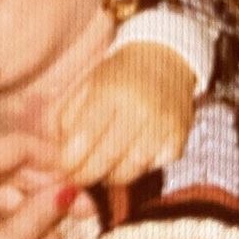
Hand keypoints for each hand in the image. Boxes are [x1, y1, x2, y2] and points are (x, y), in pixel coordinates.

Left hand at [56, 42, 192, 184]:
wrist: (166, 58)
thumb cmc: (117, 74)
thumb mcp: (86, 86)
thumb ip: (68, 117)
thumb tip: (59, 153)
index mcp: (109, 92)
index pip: (84, 136)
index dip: (70, 160)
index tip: (63, 169)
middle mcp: (139, 109)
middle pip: (107, 157)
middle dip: (86, 175)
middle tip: (76, 180)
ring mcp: (163, 126)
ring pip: (131, 169)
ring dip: (110, 178)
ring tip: (99, 173)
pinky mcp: (179, 138)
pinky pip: (153, 167)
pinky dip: (136, 170)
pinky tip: (125, 163)